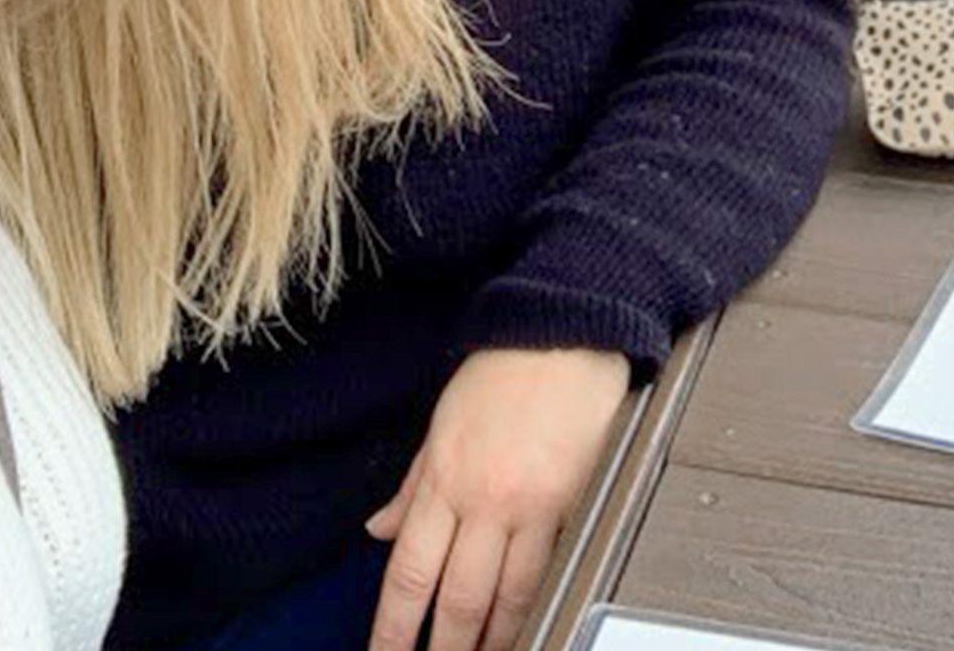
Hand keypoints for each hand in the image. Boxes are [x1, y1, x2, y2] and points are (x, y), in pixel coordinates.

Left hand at [365, 346, 631, 650]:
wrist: (568, 334)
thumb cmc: (504, 367)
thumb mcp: (441, 424)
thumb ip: (412, 486)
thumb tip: (381, 530)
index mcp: (444, 479)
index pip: (409, 574)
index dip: (394, 627)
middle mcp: (485, 500)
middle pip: (459, 598)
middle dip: (445, 647)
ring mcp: (532, 505)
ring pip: (509, 594)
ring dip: (495, 637)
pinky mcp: (573, 501)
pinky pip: (549, 565)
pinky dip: (536, 599)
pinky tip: (529, 620)